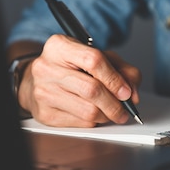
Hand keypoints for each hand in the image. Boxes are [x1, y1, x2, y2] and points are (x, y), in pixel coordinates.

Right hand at [17, 34, 141, 126]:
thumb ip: (121, 69)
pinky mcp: (44, 114)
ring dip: (106, 115)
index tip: (126, 91)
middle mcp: (46, 67)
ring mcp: (43, 92)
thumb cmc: (71, 67)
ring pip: (88, 111)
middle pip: (92, 90)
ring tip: (111, 112)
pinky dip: (93, 121)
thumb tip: (132, 94)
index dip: (115, 79)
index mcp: (59, 46)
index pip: (94, 60)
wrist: (37, 80)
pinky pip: (80, 123)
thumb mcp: (97, 57)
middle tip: (125, 109)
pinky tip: (93, 114)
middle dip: (115, 104)